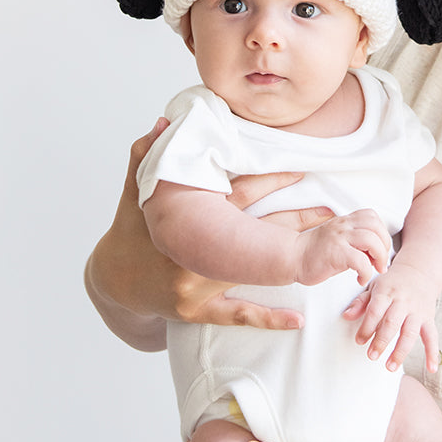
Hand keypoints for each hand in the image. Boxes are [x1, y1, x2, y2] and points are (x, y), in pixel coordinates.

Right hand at [88, 121, 334, 334]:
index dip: (271, 181)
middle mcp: (194, 251)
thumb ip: (145, 155)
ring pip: (254, 271)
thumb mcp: (133, 192)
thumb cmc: (129, 232)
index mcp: (185, 218)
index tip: (301, 172)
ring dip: (292, 262)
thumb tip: (162, 123)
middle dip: (295, 220)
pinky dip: (268, 319)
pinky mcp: (196, 311)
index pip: (237, 194)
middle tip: (330, 212)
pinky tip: (297, 319)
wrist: (112, 281)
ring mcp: (195, 284)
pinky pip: (237, 314)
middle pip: (256, 232)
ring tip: (326, 256)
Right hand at [294, 209, 390, 286]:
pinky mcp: (335, 253)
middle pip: (376, 227)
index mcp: (345, 221)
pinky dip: (366, 272)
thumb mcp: (340, 239)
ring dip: (379, 258)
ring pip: (371, 241)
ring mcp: (339, 238)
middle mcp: (343, 225)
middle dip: (385, 246)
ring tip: (375, 270)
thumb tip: (378, 251)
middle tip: (381, 263)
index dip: (382, 233)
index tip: (379, 249)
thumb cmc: (318, 253)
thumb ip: (357, 240)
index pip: (372, 217)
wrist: (293, 258)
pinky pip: (360, 261)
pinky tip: (360, 279)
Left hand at [343, 262, 440, 370]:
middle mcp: (403, 301)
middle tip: (371, 356)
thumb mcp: (374, 287)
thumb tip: (346, 316)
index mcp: (387, 292)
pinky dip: (432, 353)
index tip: (359, 341)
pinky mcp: (428, 318)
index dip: (367, 327)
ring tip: (390, 367)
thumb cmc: (393, 283)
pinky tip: (431, 368)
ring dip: (400, 351)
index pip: (375, 311)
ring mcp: (417, 311)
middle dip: (381, 341)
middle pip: (392, 323)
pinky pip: (432, 336)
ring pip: (409, 333)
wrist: (419, 272)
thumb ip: (360, 302)